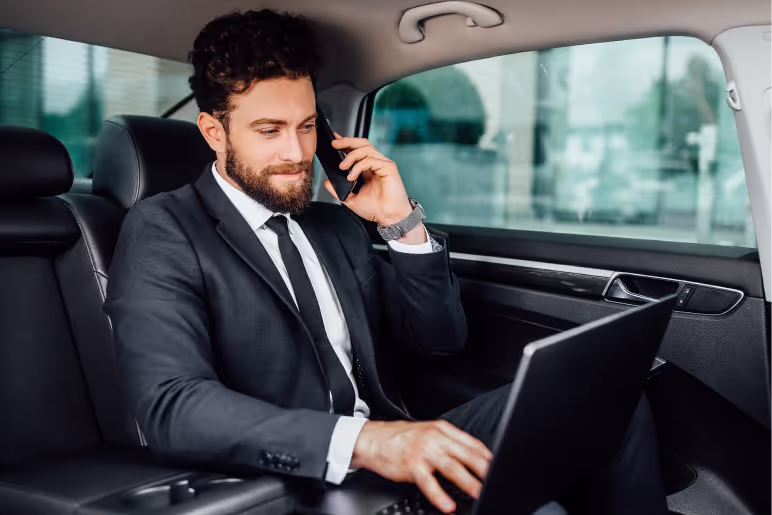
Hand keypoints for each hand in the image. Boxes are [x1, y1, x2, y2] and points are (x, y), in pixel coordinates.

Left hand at [323, 134, 426, 243]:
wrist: (388, 218)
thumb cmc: (376, 209)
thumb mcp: (350, 199)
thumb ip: (338, 190)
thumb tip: (327, 182)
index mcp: (368, 168)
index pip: (357, 149)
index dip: (345, 143)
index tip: (334, 141)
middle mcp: (376, 163)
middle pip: (362, 143)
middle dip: (347, 141)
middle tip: (334, 144)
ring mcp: (383, 164)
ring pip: (366, 148)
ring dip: (351, 155)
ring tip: (342, 167)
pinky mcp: (389, 167)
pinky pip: (371, 160)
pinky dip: (358, 166)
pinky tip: (352, 176)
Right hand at [351, 420, 492, 513]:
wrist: (372, 439)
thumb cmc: (400, 439)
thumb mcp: (427, 433)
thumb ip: (448, 442)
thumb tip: (472, 457)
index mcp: (441, 429)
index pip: (471, 442)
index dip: (487, 456)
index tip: (498, 467)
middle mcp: (434, 438)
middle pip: (465, 454)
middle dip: (483, 469)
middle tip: (495, 480)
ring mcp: (423, 451)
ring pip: (451, 467)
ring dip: (468, 481)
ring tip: (479, 492)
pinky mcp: (411, 465)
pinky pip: (428, 482)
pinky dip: (439, 494)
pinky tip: (448, 504)